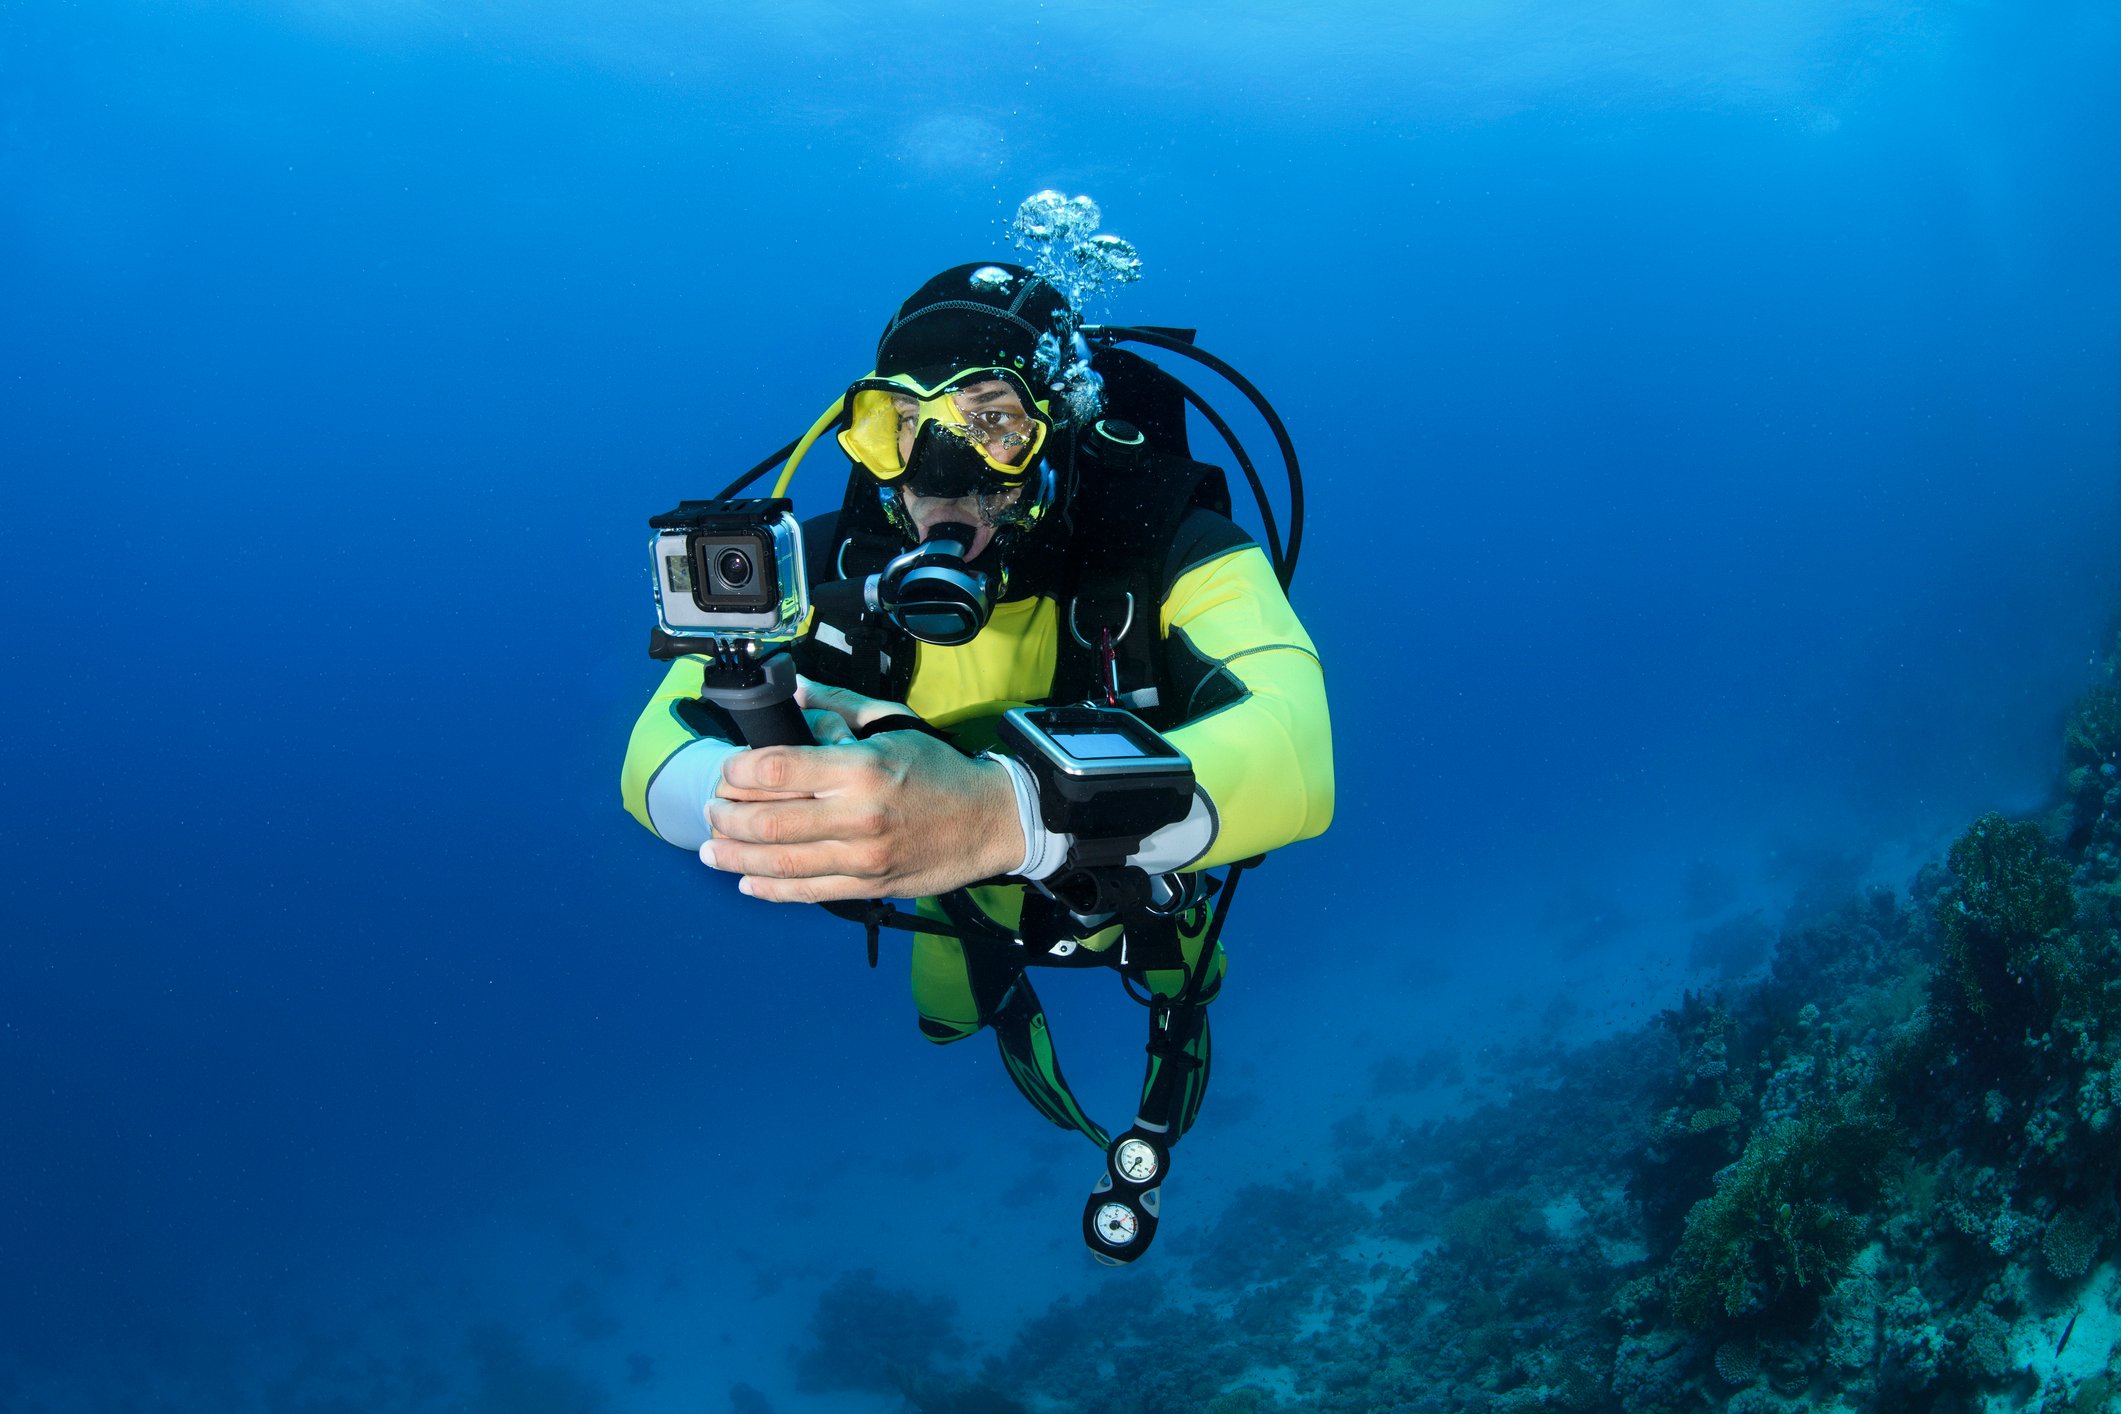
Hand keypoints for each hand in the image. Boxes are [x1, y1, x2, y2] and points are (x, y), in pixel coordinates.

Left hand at [701, 730, 1026, 902]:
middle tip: (711, 809)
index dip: (736, 771)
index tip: (726, 770)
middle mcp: (857, 816)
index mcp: (860, 768)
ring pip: (778, 862)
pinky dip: (768, 888)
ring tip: (712, 848)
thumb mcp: (892, 724)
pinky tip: (746, 880)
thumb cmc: (940, 769)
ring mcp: (862, 858)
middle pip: (767, 822)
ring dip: (734, 857)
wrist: (990, 820)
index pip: (775, 770)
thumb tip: (796, 692)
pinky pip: (805, 892)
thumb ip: (839, 708)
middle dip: (725, 817)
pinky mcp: (868, 887)